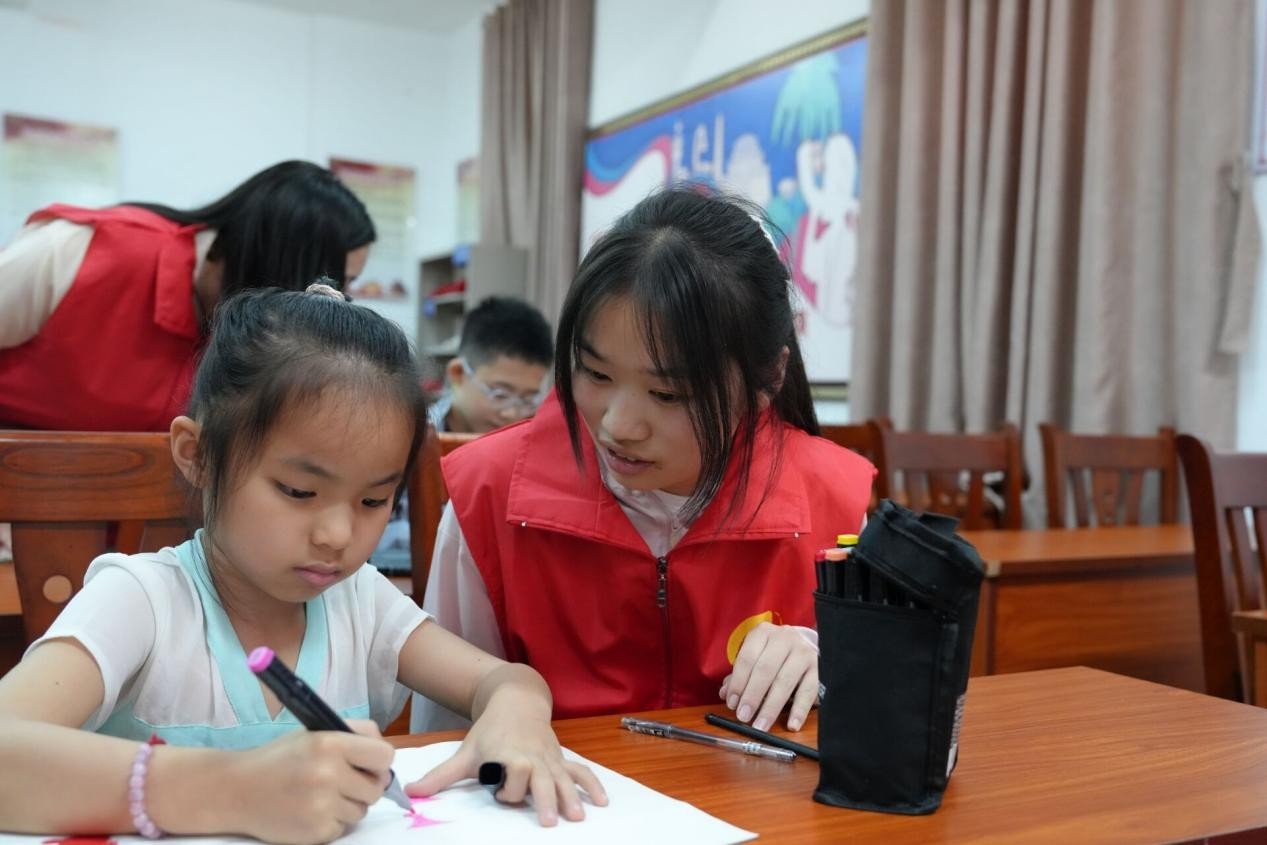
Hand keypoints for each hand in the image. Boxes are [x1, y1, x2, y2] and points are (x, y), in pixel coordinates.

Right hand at [230, 720, 393, 844]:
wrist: (235, 790)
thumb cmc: (279, 758)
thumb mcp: (315, 733)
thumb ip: (354, 734)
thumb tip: (386, 757)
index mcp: (330, 744)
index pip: (384, 756)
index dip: (379, 761)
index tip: (368, 764)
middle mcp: (328, 774)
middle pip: (376, 788)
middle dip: (364, 785)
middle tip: (343, 781)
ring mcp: (322, 806)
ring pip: (361, 811)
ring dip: (347, 805)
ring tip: (321, 795)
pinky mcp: (316, 832)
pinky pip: (343, 828)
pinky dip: (331, 822)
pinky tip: (310, 810)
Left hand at [405, 686, 607, 825]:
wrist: (516, 700)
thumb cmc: (489, 730)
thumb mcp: (465, 752)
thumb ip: (441, 777)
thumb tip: (412, 793)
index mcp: (509, 755)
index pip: (511, 778)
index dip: (506, 789)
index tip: (497, 789)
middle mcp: (532, 758)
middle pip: (541, 779)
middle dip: (545, 798)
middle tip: (549, 820)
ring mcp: (550, 759)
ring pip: (563, 779)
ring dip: (571, 797)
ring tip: (577, 818)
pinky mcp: (561, 759)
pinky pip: (580, 772)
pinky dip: (592, 785)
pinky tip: (601, 803)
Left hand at [718, 622, 817, 731]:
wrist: (807, 643)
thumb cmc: (775, 653)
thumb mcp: (756, 656)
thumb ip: (740, 674)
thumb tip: (725, 693)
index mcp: (763, 633)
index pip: (747, 658)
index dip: (738, 683)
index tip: (732, 704)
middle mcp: (784, 638)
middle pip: (765, 670)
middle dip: (752, 696)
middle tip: (743, 717)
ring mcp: (804, 652)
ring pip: (785, 682)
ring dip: (771, 707)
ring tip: (761, 725)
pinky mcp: (820, 667)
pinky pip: (809, 692)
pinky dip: (799, 710)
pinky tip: (791, 725)